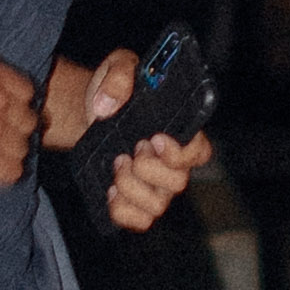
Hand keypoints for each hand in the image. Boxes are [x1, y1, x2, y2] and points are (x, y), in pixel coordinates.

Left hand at [74, 49, 215, 235]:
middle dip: (148, 169)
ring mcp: (156, 187)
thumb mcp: (117, 69)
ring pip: (157, 206)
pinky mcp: (135, 202)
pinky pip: (139, 221)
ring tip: (116, 164)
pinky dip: (122, 211)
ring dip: (132, 187)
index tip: (155, 138)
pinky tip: (110, 191)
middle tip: (129, 150)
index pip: (200, 152)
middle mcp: (174, 164)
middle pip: (178, 183)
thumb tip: (105, 105)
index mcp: (181, 133)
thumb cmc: (114, 92)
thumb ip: (119, 77)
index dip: (181, 152)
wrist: (88, 112)